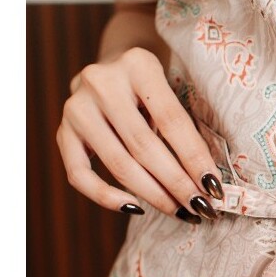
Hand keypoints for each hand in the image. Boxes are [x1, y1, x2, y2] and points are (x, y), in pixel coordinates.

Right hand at [56, 46, 223, 218]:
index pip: (171, 120)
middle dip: (177, 183)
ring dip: (153, 195)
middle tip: (201, 208)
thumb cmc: (154, 85)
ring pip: (118, 164)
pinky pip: (79, 175)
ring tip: (179, 211)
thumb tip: (207, 180)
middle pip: (144, 146)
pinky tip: (135, 208)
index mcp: (138, 64)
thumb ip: (183, 124)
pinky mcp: (61, 130)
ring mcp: (77, 107)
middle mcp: (101, 82)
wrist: (113, 65)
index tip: (214, 188)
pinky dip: (107, 197)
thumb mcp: (172, 87)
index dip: (194, 157)